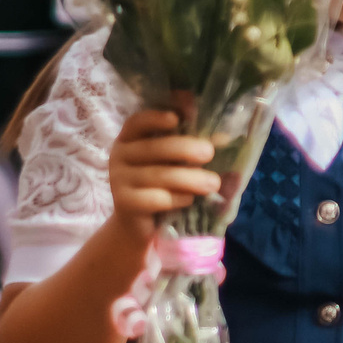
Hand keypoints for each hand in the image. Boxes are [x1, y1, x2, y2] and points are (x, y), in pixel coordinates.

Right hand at [107, 111, 218, 229]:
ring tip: (213, 183)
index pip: (137, 122)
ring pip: (158, 175)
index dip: (155, 118)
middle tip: (209, 153)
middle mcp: (119, 156)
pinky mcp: (124, 203)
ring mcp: (118, 180)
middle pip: (153, 148)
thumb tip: (224, 137)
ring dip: (189, 178)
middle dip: (184, 149)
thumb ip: (192, 148)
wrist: (138, 224)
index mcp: (130, 139)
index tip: (176, 119)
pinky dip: (177, 198)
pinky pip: (155, 198)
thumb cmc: (161, 185)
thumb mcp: (174, 163)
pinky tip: (189, 199)